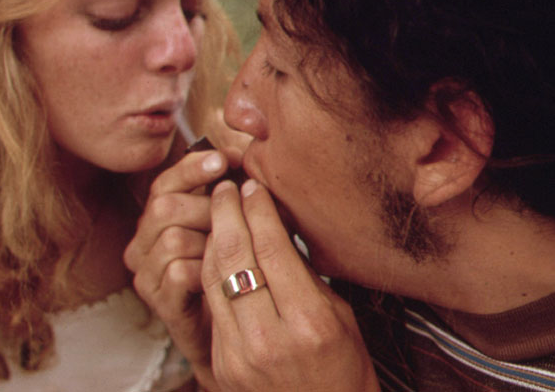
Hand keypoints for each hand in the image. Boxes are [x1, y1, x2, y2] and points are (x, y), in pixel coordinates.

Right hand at [125, 148, 236, 388]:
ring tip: (239, 251)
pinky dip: (208, 270)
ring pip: (173, 237)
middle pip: (164, 206)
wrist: (240, 334)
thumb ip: (228, 192)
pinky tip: (230, 277)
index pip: (164, 181)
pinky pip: (179, 272)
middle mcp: (142, 244)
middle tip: (240, 215)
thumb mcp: (234, 225)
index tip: (228, 159)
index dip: (194, 167)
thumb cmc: (240, 272)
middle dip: (208, 206)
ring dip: (212, 240)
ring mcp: (147, 275)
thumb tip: (238, 151)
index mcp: (156, 219)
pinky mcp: (159, 304)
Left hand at [200, 179, 379, 391]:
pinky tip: (216, 251)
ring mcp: (240, 354)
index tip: (252, 186)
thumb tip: (275, 225)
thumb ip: (306, 274)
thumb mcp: (340, 316)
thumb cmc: (344, 367)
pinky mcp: (221, 365)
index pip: (271, 247)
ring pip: (214, 277)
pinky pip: (211, 304)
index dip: (258, 209)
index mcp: (309, 322)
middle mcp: (270, 338)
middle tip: (225, 187)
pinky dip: (210, 271)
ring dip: (212, 237)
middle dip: (227, 212)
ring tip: (217, 212)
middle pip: (236, 256)